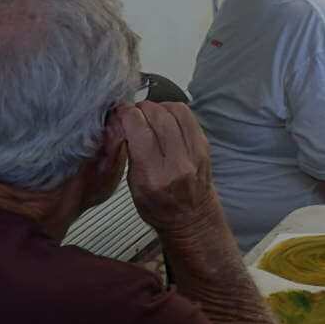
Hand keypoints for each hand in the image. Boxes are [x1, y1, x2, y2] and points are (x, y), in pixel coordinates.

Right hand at [119, 102, 216, 235]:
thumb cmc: (158, 206)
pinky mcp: (205, 145)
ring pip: (176, 111)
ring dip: (158, 106)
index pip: (139, 131)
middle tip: (133, 112)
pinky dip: (173, 111)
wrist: (192, 217)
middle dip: (141, 108)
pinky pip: (189, 117)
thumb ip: (129, 154)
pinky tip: (164, 117)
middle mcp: (177, 163)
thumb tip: (123, 122)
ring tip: (148, 113)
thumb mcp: (133, 186)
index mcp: (153, 176)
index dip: (126, 115)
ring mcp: (195, 152)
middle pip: (158, 117)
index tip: (119, 112)